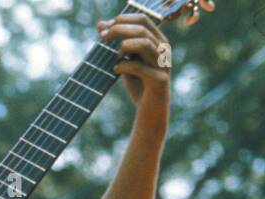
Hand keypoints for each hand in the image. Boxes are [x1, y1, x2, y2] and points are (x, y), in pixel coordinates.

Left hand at [98, 12, 171, 128]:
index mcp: (158, 41)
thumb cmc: (138, 84)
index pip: (143, 19)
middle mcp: (164, 50)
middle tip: (102, 37)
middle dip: (118, 30)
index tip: (104, 27)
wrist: (149, 112)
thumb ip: (116, 43)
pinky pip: (138, 67)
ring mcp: (163, 64)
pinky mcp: (159, 80)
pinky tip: (116, 70)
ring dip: (124, 46)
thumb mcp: (125, 61)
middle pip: (141, 29)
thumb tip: (100, 23)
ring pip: (144, 44)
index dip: (122, 19)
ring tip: (114, 55)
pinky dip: (123, 66)